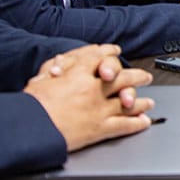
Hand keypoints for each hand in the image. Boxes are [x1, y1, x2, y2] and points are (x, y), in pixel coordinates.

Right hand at [23, 44, 155, 151]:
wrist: (31, 129)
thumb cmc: (31, 107)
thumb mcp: (38, 81)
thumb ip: (53, 72)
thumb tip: (61, 65)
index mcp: (78, 74)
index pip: (99, 58)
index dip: (110, 53)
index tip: (116, 51)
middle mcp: (93, 88)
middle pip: (122, 77)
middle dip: (136, 76)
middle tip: (145, 77)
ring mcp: (99, 108)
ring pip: (127, 101)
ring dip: (140, 101)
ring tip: (149, 102)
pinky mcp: (101, 128)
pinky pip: (124, 124)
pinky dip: (137, 123)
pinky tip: (144, 122)